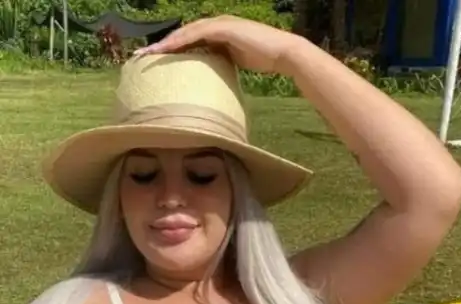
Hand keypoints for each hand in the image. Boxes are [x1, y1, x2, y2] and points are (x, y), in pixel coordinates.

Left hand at [136, 15, 302, 74]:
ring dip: (166, 42)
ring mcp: (218, 24)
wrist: (281, 52)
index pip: (189, 41)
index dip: (171, 50)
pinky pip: (196, 33)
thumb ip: (222, 66)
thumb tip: (210, 84)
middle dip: (161, 45)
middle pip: (182, 35)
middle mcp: (215, 25)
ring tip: (148, 53)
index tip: (154, 60)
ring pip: (185, 32)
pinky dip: (180, 41)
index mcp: (217, 34)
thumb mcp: (236, 64)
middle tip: (141, 55)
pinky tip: (167, 48)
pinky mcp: (223, 28)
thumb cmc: (264, 60)